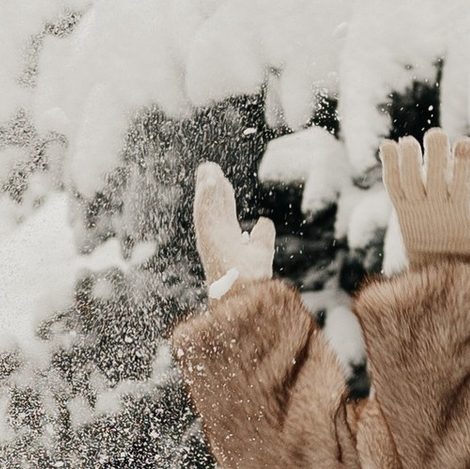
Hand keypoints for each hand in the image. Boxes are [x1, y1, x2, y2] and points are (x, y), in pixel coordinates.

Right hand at [192, 162, 276, 297]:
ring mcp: (211, 240)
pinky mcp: (208, 239)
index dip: (223, 198)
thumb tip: (264, 222)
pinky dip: (206, 195)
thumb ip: (262, 238)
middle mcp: (217, 241)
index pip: (224, 215)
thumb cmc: (251, 286)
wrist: (245, 301)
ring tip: (207, 168)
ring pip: (206, 208)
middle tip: (209, 168)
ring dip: (206, 188)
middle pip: (213, 208)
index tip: (221, 181)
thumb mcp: (260, 254)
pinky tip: (208, 177)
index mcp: (226, 244)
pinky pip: (205, 212)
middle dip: (211, 188)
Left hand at [378, 130, 469, 268]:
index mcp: (458, 212)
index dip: (462, 163)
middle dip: (435, 156)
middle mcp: (435, 209)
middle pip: (434, 179)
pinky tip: (388, 145)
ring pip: (409, 182)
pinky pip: (392, 185)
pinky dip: (388, 166)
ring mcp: (415, 208)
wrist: (434, 265)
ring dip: (407, 159)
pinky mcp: (400, 208)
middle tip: (436, 133)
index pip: (461, 185)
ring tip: (408, 141)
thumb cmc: (464, 241)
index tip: (464, 142)